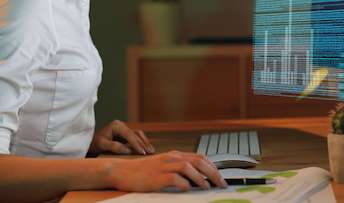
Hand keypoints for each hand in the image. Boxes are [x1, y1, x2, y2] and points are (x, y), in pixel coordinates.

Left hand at [89, 119, 154, 155]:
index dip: (137, 144)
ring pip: (138, 134)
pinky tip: (147, 149)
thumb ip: (115, 146)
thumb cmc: (95, 144)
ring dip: (145, 142)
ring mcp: (124, 128)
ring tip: (152, 151)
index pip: (129, 135)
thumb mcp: (102, 145)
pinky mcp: (125, 134)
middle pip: (135, 134)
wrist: (91, 144)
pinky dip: (142, 142)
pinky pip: (136, 137)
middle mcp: (121, 125)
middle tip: (150, 153)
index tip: (143, 152)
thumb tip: (129, 150)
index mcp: (116, 125)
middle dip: (143, 144)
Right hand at [109, 151, 227, 191]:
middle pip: (198, 161)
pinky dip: (185, 184)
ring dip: (202, 178)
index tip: (221, 177)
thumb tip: (196, 179)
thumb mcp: (162, 166)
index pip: (200, 157)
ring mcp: (164, 166)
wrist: (122, 171)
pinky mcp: (157, 176)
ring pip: (189, 167)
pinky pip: (175, 178)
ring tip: (209, 187)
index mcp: (174, 155)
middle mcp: (171, 157)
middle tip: (222, 183)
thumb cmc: (141, 172)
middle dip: (213, 172)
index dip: (213, 167)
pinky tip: (190, 189)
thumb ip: (178, 169)